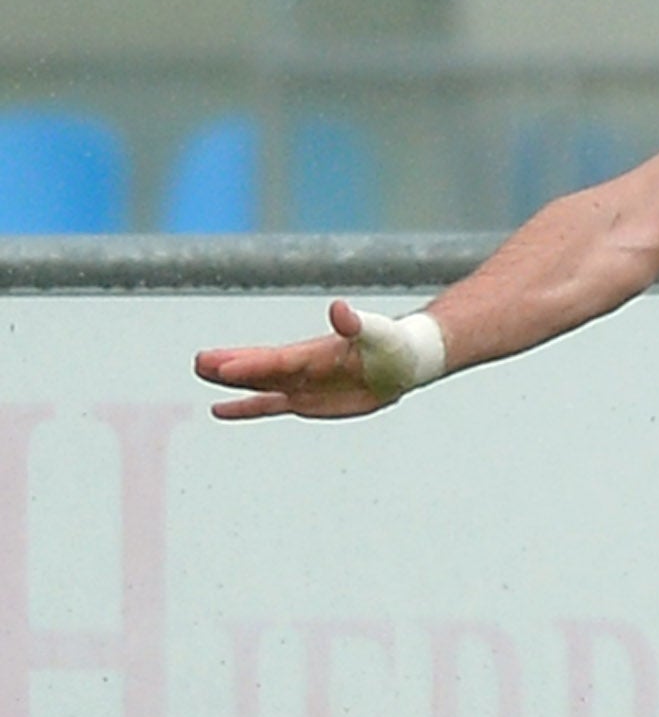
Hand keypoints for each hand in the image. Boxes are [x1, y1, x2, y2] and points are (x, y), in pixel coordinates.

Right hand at [194, 299, 417, 420]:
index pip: (276, 361)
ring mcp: (301, 384)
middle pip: (259, 369)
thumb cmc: (392, 343)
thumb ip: (355, 323)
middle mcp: (301, 368)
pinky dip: (245, 408)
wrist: (402, 362)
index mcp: (314, 353)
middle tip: (197, 361)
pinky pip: (270, 405)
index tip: (220, 365)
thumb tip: (340, 306)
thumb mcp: (377, 332)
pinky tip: (219, 409)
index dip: (249, 364)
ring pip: (258, 385)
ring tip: (200, 372)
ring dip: (230, 382)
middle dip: (229, 367)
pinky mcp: (305, 401)